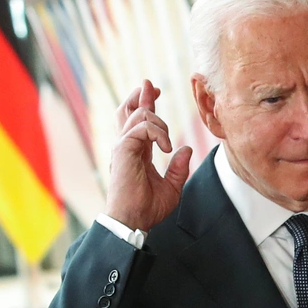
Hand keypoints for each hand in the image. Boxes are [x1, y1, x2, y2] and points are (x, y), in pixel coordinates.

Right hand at [105, 80, 192, 231]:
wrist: (133, 221)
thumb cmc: (147, 209)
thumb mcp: (171, 188)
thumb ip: (178, 168)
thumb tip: (185, 149)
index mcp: (135, 153)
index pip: (139, 122)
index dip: (146, 104)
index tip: (155, 92)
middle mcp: (126, 147)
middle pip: (128, 111)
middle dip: (142, 96)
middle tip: (152, 86)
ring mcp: (122, 147)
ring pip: (138, 115)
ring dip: (158, 122)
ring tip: (167, 142)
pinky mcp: (122, 150)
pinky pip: (142, 128)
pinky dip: (157, 133)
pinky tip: (166, 148)